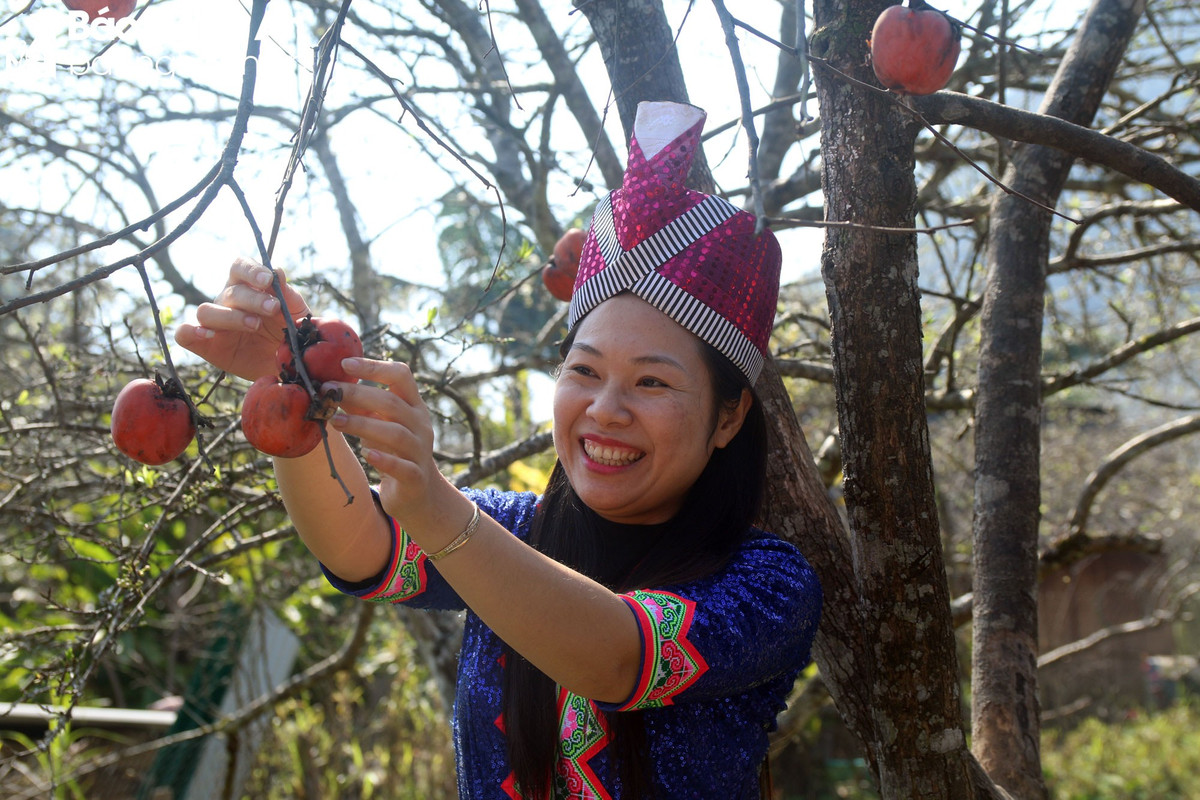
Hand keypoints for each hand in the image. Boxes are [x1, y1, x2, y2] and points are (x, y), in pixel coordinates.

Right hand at [174, 257, 309, 381]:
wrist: (288, 366)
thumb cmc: (291, 334)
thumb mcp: (297, 314)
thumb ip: (288, 295)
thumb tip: (276, 270)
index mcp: (249, 287)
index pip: (240, 267)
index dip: (251, 270)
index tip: (268, 280)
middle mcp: (228, 301)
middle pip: (230, 292)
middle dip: (253, 299)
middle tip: (273, 308)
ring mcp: (215, 324)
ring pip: (206, 311)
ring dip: (230, 316)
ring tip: (254, 325)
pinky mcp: (206, 346)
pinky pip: (184, 335)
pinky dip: (189, 332)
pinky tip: (207, 335)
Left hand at [327, 358, 458, 534]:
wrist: (418, 493)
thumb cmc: (393, 451)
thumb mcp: (378, 424)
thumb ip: (360, 405)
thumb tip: (330, 384)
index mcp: (413, 405)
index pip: (400, 376)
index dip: (374, 367)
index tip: (344, 363)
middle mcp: (420, 424)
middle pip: (392, 403)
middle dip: (359, 394)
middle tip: (328, 393)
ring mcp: (420, 451)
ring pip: (395, 433)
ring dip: (363, 425)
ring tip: (335, 422)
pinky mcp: (415, 477)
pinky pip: (402, 467)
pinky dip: (384, 459)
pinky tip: (366, 453)